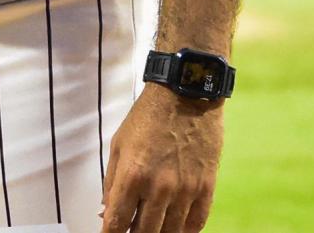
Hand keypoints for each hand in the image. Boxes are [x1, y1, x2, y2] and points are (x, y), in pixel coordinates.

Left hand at [99, 87, 224, 232]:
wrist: (185, 94)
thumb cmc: (148, 117)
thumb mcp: (119, 145)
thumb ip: (111, 183)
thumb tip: (106, 213)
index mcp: (132, 175)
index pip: (117, 222)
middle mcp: (159, 187)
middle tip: (131, 231)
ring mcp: (185, 189)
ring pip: (170, 232)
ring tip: (151, 229)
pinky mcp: (206, 186)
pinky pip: (196, 223)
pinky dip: (184, 231)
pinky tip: (176, 229)